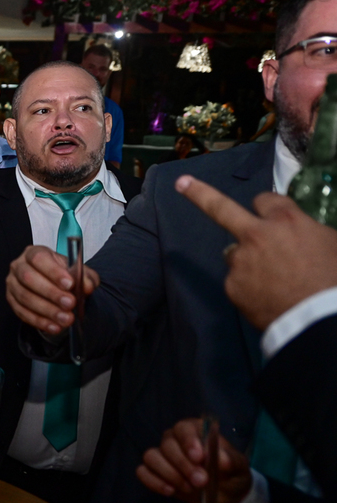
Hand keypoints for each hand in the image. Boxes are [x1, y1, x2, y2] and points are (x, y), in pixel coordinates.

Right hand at [5, 245, 98, 334]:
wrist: (57, 287)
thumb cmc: (64, 276)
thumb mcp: (80, 273)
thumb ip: (86, 278)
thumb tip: (86, 286)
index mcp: (34, 253)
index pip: (39, 258)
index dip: (53, 272)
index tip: (69, 284)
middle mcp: (19, 266)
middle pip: (29, 278)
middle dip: (51, 293)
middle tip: (70, 304)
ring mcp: (13, 284)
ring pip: (25, 297)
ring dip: (47, 310)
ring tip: (65, 319)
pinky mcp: (11, 301)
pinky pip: (22, 312)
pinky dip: (40, 321)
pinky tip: (54, 326)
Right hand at [137, 418, 251, 502]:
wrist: (227, 496)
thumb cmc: (232, 474)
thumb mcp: (239, 468)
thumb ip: (231, 461)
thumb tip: (221, 459)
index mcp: (195, 431)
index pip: (184, 428)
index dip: (188, 440)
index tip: (198, 457)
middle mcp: (175, 440)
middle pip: (167, 445)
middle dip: (182, 464)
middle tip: (201, 481)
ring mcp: (163, 456)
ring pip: (151, 457)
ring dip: (168, 473)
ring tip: (188, 488)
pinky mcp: (154, 473)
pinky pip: (143, 472)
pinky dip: (153, 481)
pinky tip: (170, 491)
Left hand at [177, 175, 336, 329]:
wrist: (321, 318)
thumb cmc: (334, 278)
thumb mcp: (332, 243)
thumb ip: (308, 231)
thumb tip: (301, 233)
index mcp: (286, 220)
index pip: (265, 199)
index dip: (267, 207)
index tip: (265, 210)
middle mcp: (256, 235)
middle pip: (221, 208)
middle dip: (199, 193)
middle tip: (182, 183)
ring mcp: (240, 260)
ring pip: (235, 253)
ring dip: (247, 260)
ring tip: (273, 281)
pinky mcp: (232, 286)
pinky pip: (238, 281)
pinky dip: (249, 287)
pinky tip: (268, 298)